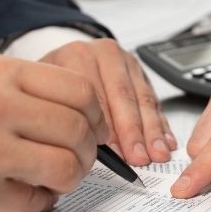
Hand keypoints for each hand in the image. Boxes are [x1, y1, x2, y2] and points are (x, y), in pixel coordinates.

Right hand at [0, 56, 109, 211]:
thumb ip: (32, 91)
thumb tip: (90, 114)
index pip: (80, 91)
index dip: (96, 115)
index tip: (94, 129)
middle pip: (78, 130)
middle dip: (87, 152)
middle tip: (76, 159)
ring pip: (67, 167)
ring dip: (68, 178)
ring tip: (51, 178)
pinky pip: (40, 199)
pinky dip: (40, 200)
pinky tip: (21, 191)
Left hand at [39, 38, 174, 165]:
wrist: (64, 61)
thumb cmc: (52, 85)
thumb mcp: (45, 94)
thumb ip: (59, 116)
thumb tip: (79, 152)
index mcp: (77, 55)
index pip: (96, 95)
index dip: (106, 128)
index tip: (114, 153)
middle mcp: (105, 55)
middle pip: (123, 96)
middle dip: (133, 132)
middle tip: (138, 156)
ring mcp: (127, 63)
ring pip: (144, 100)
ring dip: (152, 131)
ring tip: (156, 153)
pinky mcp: (142, 74)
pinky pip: (155, 101)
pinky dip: (161, 124)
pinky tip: (165, 141)